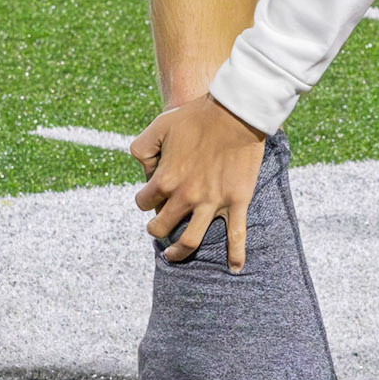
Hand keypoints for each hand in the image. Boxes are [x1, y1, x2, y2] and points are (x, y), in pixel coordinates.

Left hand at [131, 94, 264, 270]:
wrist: (235, 112)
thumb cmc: (196, 116)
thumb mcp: (159, 125)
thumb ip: (142, 147)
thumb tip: (143, 169)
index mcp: (165, 180)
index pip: (144, 202)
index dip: (145, 199)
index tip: (152, 195)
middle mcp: (186, 197)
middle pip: (162, 227)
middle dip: (156, 229)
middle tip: (159, 227)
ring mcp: (212, 202)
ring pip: (190, 241)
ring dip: (179, 252)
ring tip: (174, 255)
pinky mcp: (236, 201)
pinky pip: (236, 235)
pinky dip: (236, 255)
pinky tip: (236, 268)